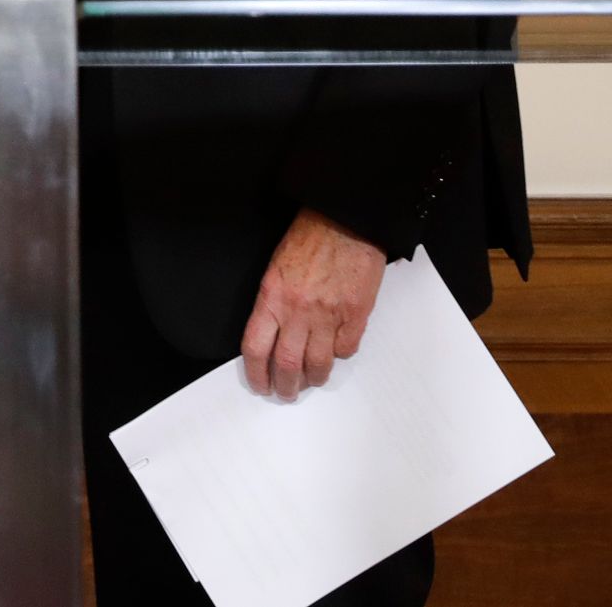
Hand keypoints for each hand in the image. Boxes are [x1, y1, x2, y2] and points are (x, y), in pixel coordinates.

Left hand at [240, 209, 385, 400]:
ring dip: (313, 378)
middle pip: (287, 364)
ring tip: (310, 379)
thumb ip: (273, 303)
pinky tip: (335, 350)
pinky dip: (339, 354)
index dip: (256, 373)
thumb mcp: (276, 268)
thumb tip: (272, 336)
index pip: (255, 347)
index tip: (260, 384)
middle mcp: (298, 310)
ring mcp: (329, 315)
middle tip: (285, 392)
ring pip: (318, 364)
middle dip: (285, 386)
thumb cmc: (309, 238)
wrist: (345, 220)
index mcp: (272, 296)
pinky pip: (346, 349)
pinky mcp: (356, 315)